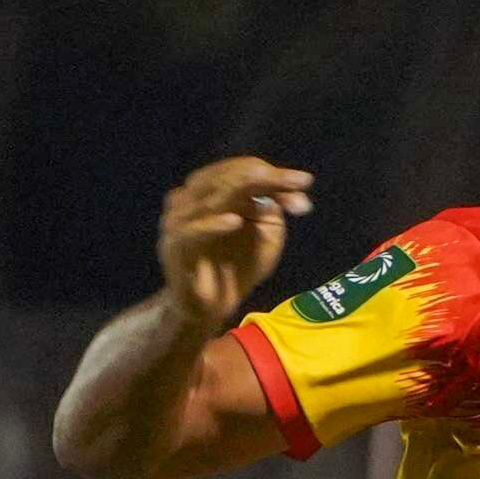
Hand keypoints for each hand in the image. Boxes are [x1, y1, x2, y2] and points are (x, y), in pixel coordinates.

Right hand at [157, 157, 314, 321]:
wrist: (209, 309)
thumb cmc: (237, 268)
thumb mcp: (265, 234)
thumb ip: (274, 210)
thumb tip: (291, 191)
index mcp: (210, 191)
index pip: (241, 170)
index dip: (274, 174)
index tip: (305, 182)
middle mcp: (191, 198)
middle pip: (228, 176)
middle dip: (266, 178)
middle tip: (297, 184)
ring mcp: (179, 219)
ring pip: (211, 196)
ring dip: (244, 192)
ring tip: (272, 193)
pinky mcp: (174, 245)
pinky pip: (193, 230)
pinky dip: (213, 224)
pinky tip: (235, 221)